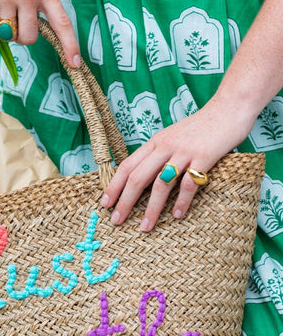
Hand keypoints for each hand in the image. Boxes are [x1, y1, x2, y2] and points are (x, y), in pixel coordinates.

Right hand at [0, 0, 80, 67]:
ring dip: (4, 33)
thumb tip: (32, 33)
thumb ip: (37, 3)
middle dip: (22, 37)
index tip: (75, 64)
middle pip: (29, 38)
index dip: (70, 45)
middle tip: (15, 22)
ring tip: (0, 15)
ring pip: (9, 37)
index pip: (62, 22)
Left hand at [100, 95, 257, 230]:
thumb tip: (139, 179)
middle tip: (116, 220)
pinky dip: (182, 201)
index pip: (127, 166)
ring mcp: (184, 152)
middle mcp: (165, 146)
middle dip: (125, 201)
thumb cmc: (199, 128)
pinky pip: (190, 183)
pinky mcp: (205, 157)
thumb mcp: (171, 138)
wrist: (229, 109)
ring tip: (145, 226)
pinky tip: (177, 214)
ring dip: (151, 208)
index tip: (105, 204)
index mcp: (154, 142)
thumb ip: (157, 155)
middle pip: (138, 177)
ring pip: (161, 184)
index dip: (114, 186)